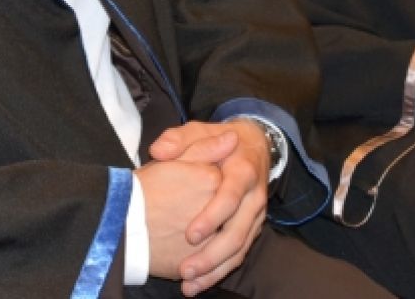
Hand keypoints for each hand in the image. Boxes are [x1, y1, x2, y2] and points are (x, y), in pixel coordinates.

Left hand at [147, 121, 270, 292]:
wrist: (253, 145)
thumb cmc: (217, 140)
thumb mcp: (199, 131)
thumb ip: (178, 139)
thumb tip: (159, 151)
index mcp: (241, 171)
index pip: (230, 197)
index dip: (212, 217)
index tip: (190, 235)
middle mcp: (253, 197)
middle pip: (238, 233)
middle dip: (212, 256)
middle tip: (186, 270)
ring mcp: (255, 215)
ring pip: (240, 249)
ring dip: (215, 270)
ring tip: (190, 285)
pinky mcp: (252, 228)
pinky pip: (240, 254)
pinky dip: (220, 271)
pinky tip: (199, 284)